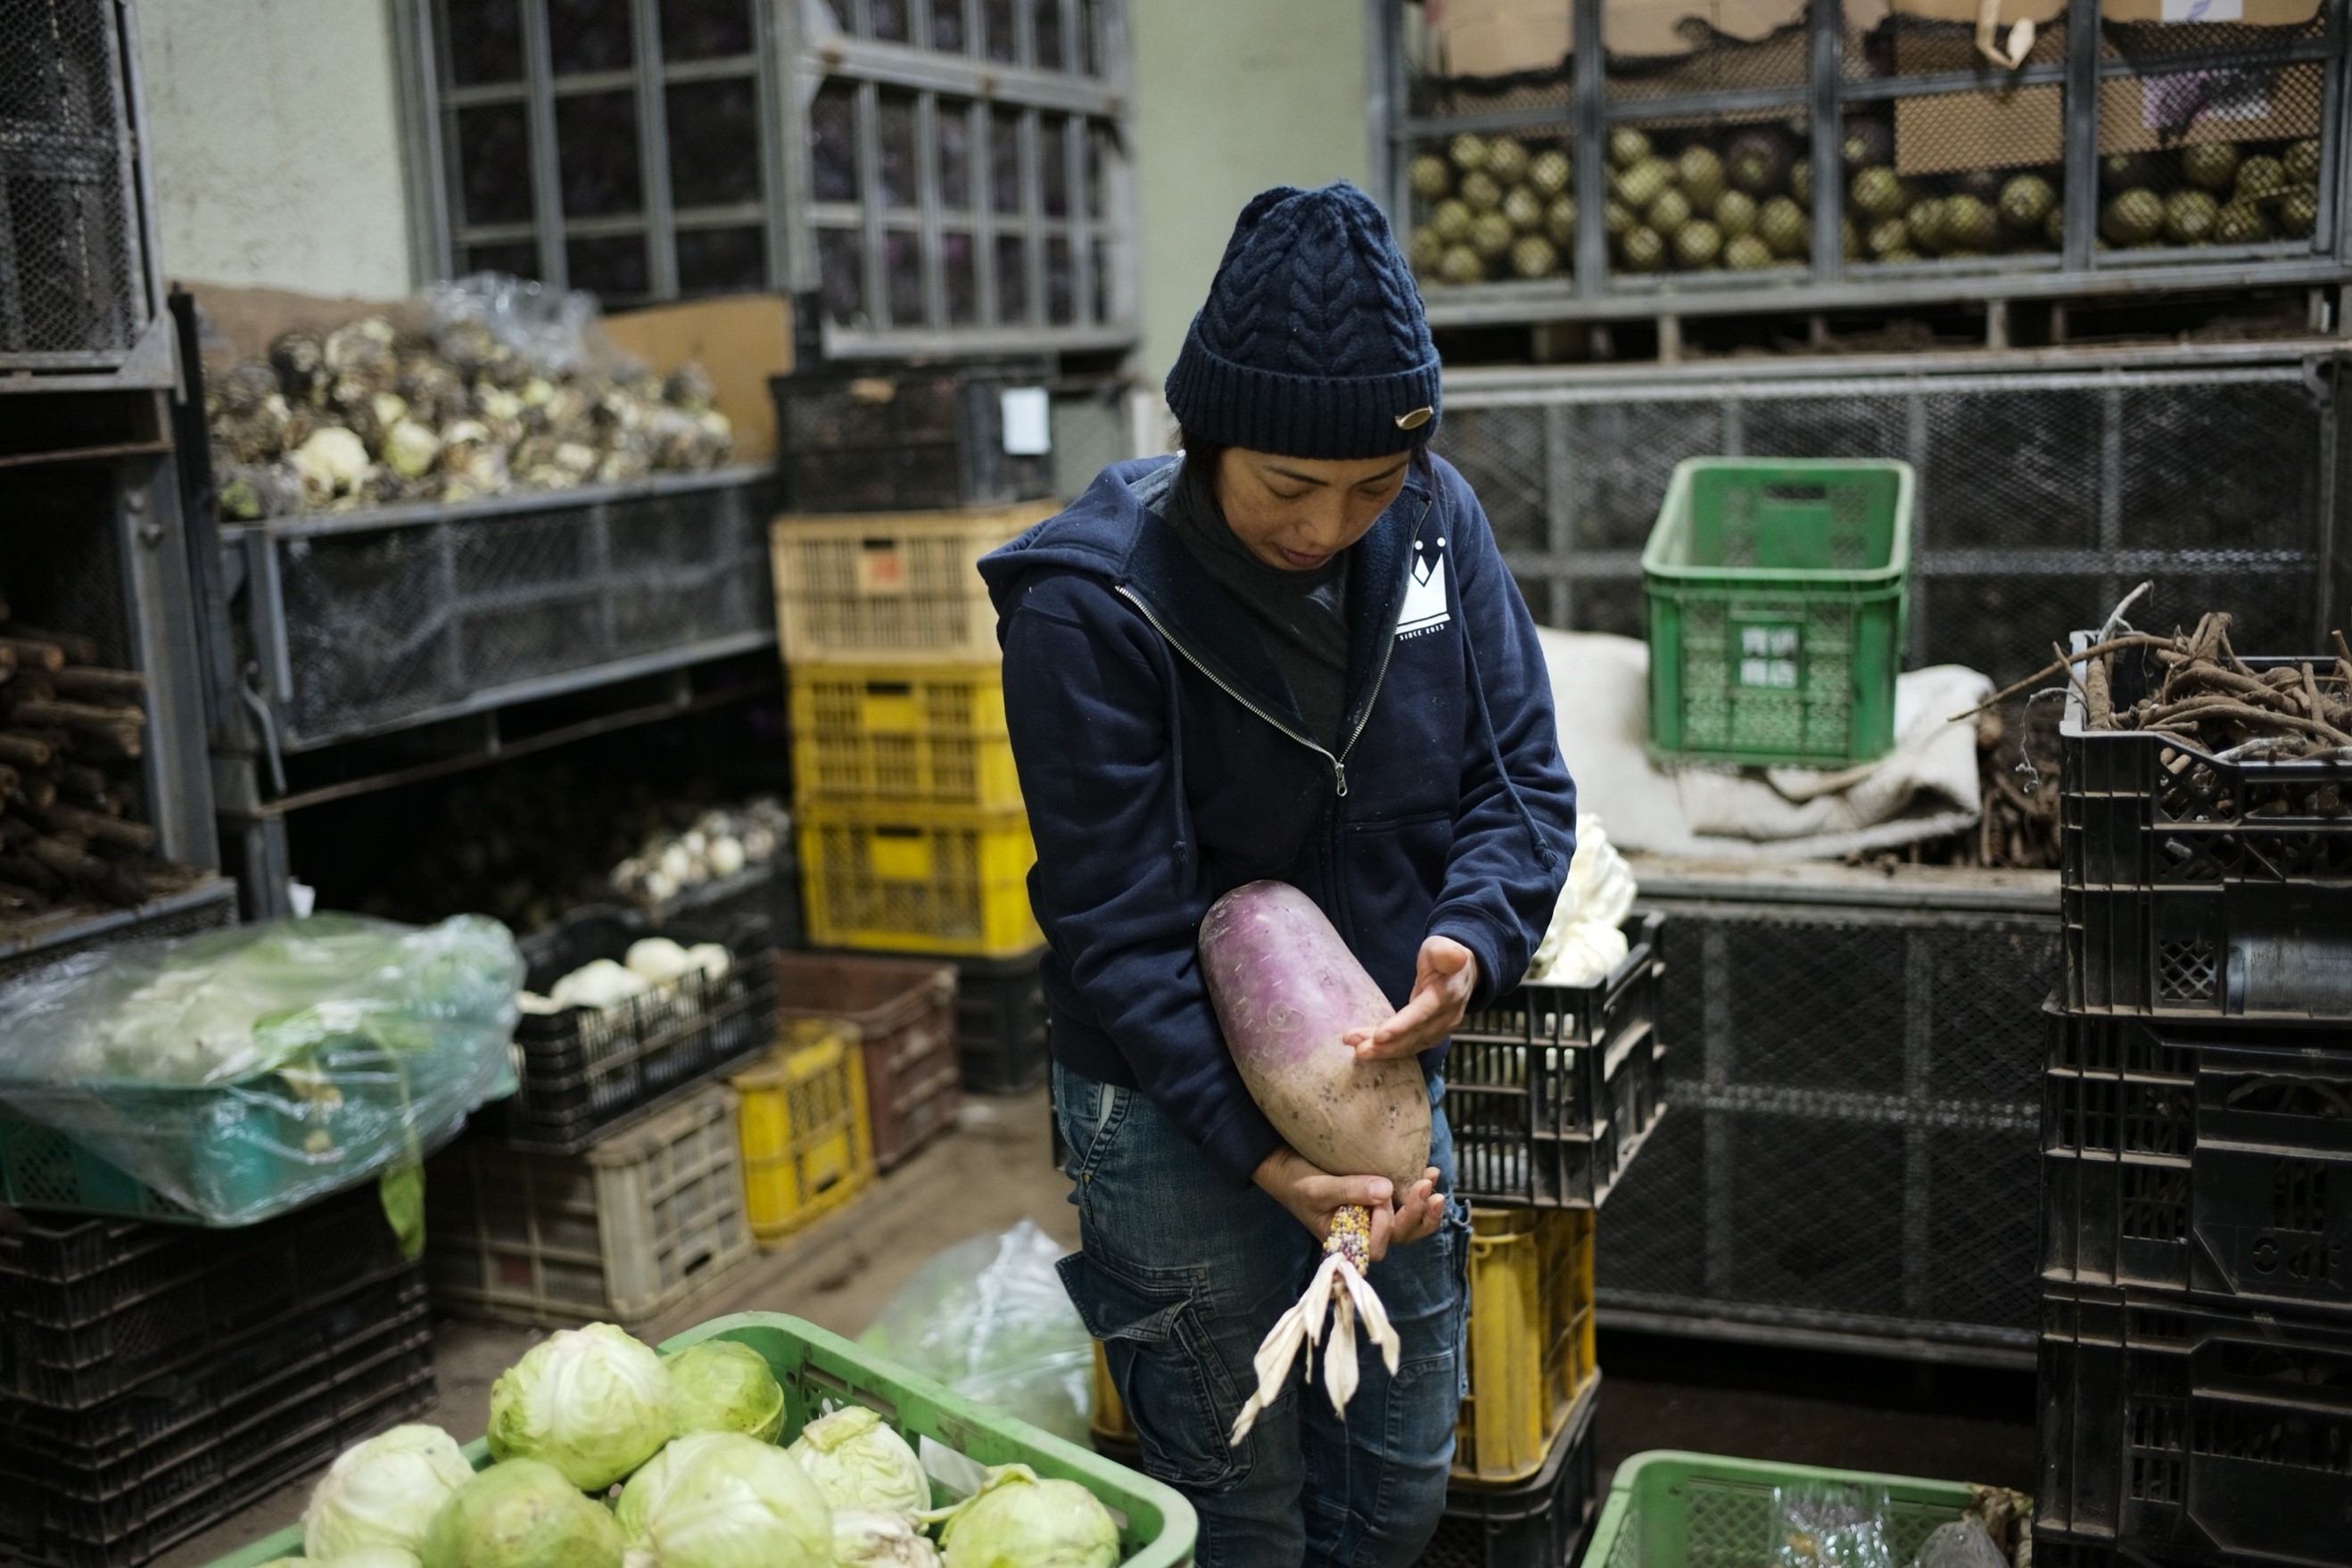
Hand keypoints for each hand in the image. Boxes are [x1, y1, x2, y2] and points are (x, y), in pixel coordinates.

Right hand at [1252, 1148, 1447, 1262]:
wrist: (1286, 1166)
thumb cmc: (1296, 1182)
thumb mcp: (1317, 1189)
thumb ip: (1349, 1191)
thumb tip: (1387, 1190)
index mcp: (1347, 1241)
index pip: (1377, 1245)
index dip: (1386, 1226)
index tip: (1382, 1198)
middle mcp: (1365, 1232)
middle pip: (1400, 1236)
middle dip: (1416, 1214)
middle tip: (1425, 1187)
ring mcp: (1374, 1217)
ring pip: (1409, 1223)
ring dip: (1425, 1205)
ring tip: (1432, 1179)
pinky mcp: (1380, 1198)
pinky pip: (1406, 1202)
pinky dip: (1419, 1191)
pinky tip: (1428, 1171)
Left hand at [1344, 936, 1477, 1062]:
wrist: (1463, 972)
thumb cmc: (1444, 955)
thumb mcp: (1442, 947)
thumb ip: (1445, 952)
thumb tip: (1457, 956)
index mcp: (1446, 994)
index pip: (1422, 1013)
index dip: (1401, 1026)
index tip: (1379, 1036)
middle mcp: (1446, 1017)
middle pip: (1414, 1035)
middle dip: (1386, 1046)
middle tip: (1359, 1049)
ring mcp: (1441, 1030)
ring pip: (1411, 1045)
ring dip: (1385, 1051)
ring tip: (1360, 1051)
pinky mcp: (1433, 1036)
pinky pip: (1411, 1047)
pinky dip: (1391, 1051)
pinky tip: (1372, 1051)